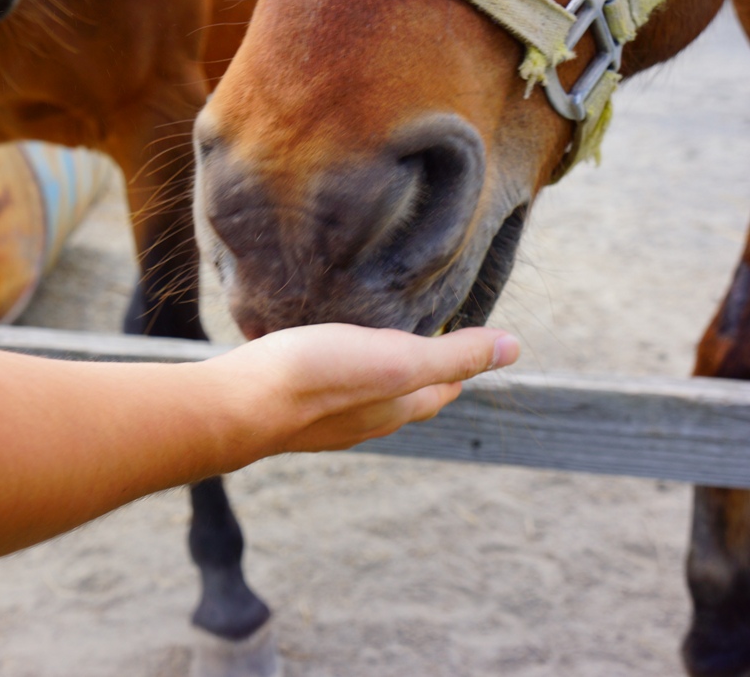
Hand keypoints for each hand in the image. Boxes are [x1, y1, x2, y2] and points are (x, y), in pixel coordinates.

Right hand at [212, 324, 518, 455]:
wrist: (238, 405)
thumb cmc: (318, 378)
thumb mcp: (397, 359)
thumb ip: (453, 356)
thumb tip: (514, 348)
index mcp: (399, 407)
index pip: (444, 389)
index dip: (460, 365)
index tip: (468, 335)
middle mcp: (368, 420)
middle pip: (408, 396)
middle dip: (423, 369)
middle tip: (427, 332)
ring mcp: (329, 419)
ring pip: (367, 394)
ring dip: (380, 371)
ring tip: (378, 338)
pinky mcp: (294, 406)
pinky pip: (329, 388)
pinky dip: (341, 370)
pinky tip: (326, 354)